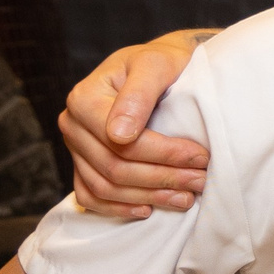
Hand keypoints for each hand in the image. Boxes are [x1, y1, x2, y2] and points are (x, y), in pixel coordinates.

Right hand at [61, 32, 211, 217]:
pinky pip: (90, 196)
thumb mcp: (156, 64)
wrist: (159, 69)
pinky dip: (117, 209)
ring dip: (148, 196)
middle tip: (201, 180)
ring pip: (105, 187)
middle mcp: (72, 124)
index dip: (163, 154)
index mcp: (84, 98)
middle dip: (162, 178)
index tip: (200, 157)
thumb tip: (119, 136)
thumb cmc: (162, 63)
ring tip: (186, 197)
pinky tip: (148, 209)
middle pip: (114, 167)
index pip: (122, 141)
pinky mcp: (82, 164)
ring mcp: (76, 147)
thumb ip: (139, 93)